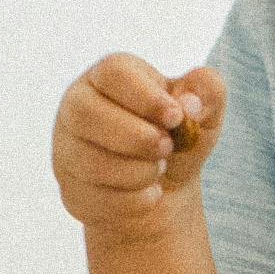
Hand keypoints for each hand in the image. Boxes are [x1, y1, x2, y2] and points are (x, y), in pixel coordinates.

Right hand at [51, 55, 221, 248]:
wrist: (164, 185)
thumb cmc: (178, 134)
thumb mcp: (204, 110)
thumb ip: (207, 91)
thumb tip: (191, 102)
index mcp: (109, 76)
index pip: (113, 73)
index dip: (146, 97)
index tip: (176, 116)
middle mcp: (78, 106)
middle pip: (87, 114)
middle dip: (137, 137)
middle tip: (168, 147)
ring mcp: (67, 148)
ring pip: (90, 161)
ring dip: (138, 171)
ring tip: (159, 169)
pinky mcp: (71, 188)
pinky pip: (95, 198)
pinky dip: (133, 200)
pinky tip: (149, 193)